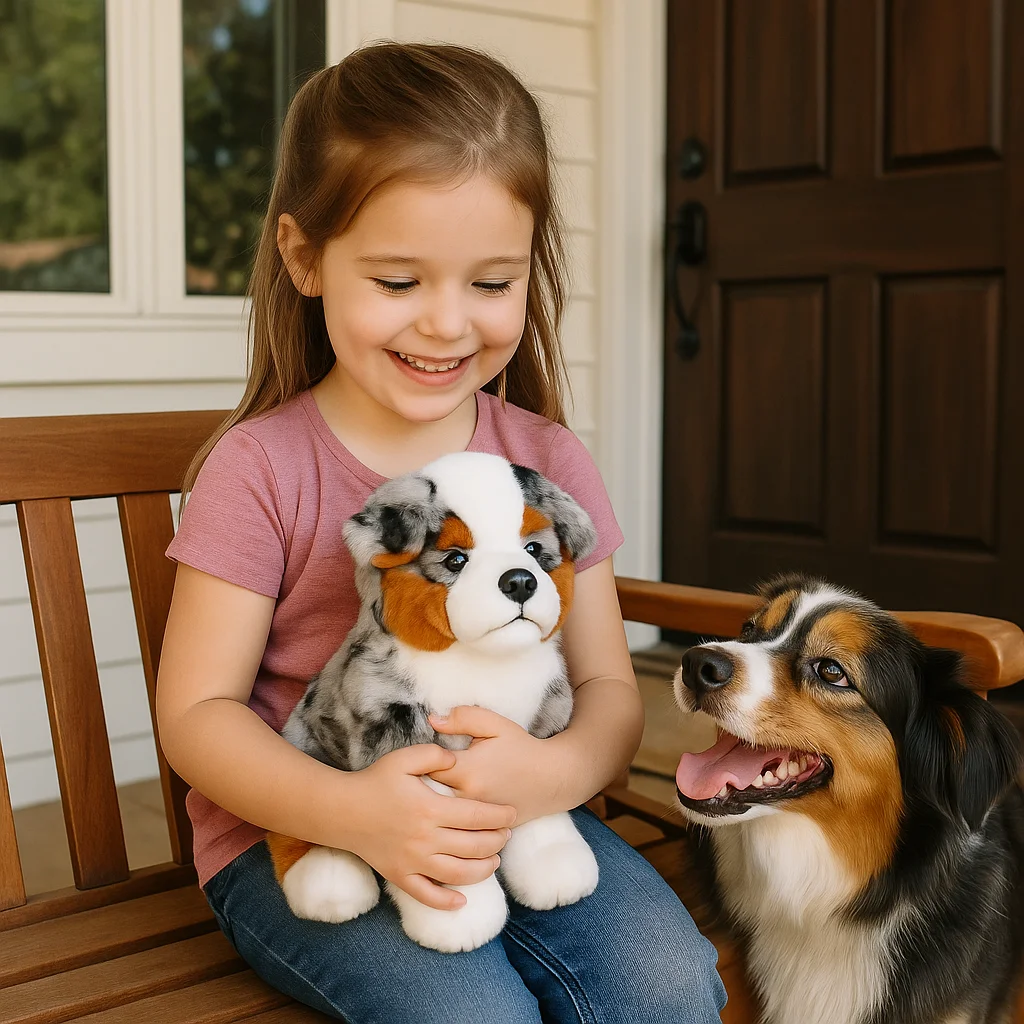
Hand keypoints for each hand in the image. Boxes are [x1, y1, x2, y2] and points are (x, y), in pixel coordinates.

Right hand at [341, 744, 515, 910]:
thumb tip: (456, 758)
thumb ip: (434, 754)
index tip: (512, 814)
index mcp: (429, 809)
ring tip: (493, 862)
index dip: (499, 816)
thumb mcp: (404, 758)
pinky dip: (446, 902)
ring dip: (481, 871)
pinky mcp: (399, 876)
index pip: (476, 816)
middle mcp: (424, 838)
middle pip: (473, 847)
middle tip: (507, 836)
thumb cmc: (374, 781)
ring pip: (457, 874)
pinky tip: (462, 901)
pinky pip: (426, 895)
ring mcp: (412, 861)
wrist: (341, 810)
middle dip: (496, 842)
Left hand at [428, 706, 567, 823]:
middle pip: (427, 797)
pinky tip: (449, 813)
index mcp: (467, 769)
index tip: (424, 760)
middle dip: (422, 788)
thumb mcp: (495, 725)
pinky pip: (457, 830)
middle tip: (421, 779)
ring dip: (434, 806)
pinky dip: (450, 822)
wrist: (553, 778)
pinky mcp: (484, 830)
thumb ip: (463, 718)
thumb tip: (433, 720)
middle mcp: (468, 797)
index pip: (425, 769)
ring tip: (431, 797)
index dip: (421, 764)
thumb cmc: (522, 748)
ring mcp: (476, 819)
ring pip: (440, 817)